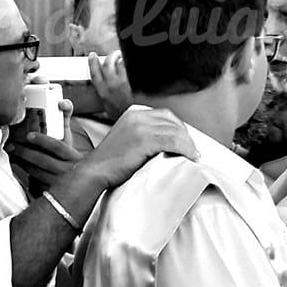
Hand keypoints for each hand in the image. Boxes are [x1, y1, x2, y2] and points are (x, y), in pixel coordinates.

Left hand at [7, 120, 81, 190]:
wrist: (83, 185)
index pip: (57, 147)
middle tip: (11, 146)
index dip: (42, 140)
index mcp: (73, 156)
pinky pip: (36, 186)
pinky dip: (29, 179)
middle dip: (24, 153)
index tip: (28, 135)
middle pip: (42, 160)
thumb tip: (62, 102)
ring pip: (37, 173)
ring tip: (13, 156)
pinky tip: (22, 171)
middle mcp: (69, 171)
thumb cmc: (70, 157)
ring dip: (22, 164)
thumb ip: (65, 120)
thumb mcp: (70, 140)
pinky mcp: (53, 194)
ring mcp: (61, 185)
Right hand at [71, 107, 196, 194]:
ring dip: (188, 144)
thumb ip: (142, 135)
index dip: (179, 127)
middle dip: (186, 136)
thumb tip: (166, 142)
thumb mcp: (125, 140)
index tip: (185, 140)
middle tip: (192, 150)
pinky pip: (174, 142)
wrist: (94, 172)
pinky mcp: (144, 140)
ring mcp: (140, 127)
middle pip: (172, 122)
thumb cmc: (109, 163)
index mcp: (132, 115)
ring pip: (176, 132)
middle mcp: (137, 117)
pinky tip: (189, 157)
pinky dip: (186, 150)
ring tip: (193, 156)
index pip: (165, 115)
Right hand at [88, 52, 133, 118]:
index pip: (95, 73)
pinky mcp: (136, 80)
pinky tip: (135, 65)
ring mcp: (125, 81)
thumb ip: (105, 104)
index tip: (93, 56)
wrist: (140, 119)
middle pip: (108, 63)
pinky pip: (132, 66)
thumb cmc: (125, 116)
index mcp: (104, 93)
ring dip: (123, 58)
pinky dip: (132, 64)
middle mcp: (112, 85)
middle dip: (111, 56)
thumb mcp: (109, 112)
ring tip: (126, 58)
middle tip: (114, 54)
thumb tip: (101, 107)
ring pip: (121, 62)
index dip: (92, 63)